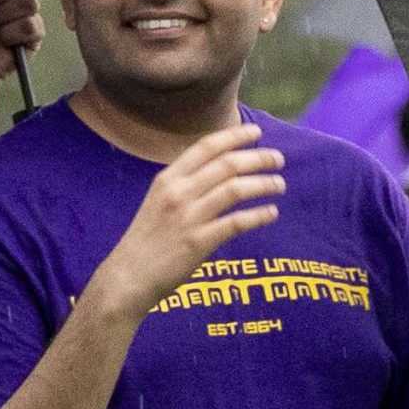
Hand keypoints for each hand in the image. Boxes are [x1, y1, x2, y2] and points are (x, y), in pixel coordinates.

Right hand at [86, 123, 285, 318]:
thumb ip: (184, 184)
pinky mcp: (199, 242)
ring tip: (279, 184)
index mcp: (167, 179)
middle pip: (227, 164)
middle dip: (257, 158)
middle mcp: (178, 192)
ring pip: (235, 189)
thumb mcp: (158, 200)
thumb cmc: (147, 239)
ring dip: (263, 184)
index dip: (234, 135)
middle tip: (278, 159)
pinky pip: (236, 222)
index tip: (256, 131)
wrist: (128, 276)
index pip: (206, 147)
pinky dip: (258, 215)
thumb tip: (219, 169)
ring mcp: (189, 217)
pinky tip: (271, 213)